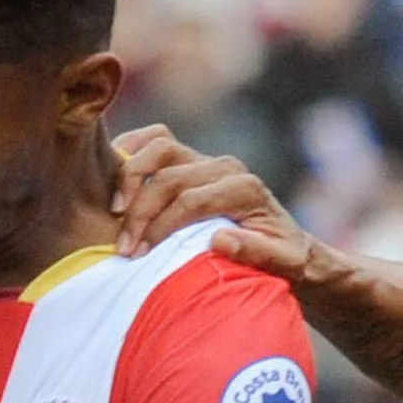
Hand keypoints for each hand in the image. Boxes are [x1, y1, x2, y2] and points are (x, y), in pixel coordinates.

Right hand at [111, 124, 314, 273]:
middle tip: (123, 248)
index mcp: (245, 188)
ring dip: (129, 175)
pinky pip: (157, 138)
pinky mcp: (192, 158)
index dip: (160, 227)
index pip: (190, 201)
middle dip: (140, 212)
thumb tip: (219, 240)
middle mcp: (225, 166)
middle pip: (168, 176)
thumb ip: (257, 253)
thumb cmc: (284, 258)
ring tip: (114, 211)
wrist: (288, 243)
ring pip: (159, 146)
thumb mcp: (284, 264)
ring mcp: (206, 158)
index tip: (138, 255)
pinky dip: (132, 148)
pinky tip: (114, 174)